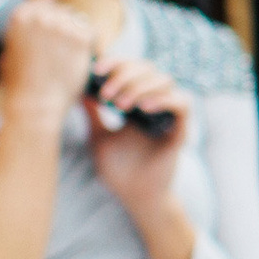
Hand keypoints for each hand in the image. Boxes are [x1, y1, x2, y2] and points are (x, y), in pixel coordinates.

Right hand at [0, 0, 98, 121]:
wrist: (36, 101)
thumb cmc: (20, 85)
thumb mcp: (8, 56)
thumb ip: (16, 42)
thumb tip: (22, 37)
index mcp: (20, 18)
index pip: (43, 0)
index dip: (52, 3)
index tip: (58, 7)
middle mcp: (41, 18)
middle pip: (62, 10)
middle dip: (66, 21)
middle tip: (67, 38)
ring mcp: (61, 27)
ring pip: (78, 19)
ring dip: (78, 29)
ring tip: (74, 47)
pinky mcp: (80, 38)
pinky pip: (91, 31)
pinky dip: (90, 39)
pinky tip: (86, 49)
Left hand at [87, 57, 191, 219]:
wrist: (133, 196)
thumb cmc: (118, 168)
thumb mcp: (98, 135)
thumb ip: (91, 113)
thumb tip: (76, 90)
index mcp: (137, 100)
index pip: (133, 67)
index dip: (117, 62)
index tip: (96, 69)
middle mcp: (155, 103)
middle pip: (149, 68)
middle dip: (125, 75)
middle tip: (106, 94)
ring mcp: (169, 115)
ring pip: (166, 81)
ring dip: (140, 86)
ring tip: (119, 105)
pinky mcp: (180, 130)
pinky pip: (182, 105)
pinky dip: (164, 100)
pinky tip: (144, 108)